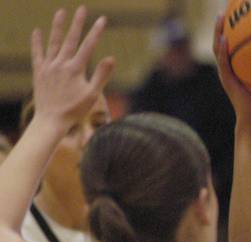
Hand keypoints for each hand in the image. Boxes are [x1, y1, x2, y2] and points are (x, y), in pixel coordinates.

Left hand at [31, 7, 113, 129]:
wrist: (51, 120)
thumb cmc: (75, 110)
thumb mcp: (92, 95)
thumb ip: (101, 75)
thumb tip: (112, 58)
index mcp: (76, 69)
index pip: (88, 46)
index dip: (96, 32)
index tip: (102, 19)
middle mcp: (61, 64)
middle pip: (71, 39)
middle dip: (77, 23)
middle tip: (82, 9)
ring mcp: (49, 66)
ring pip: (54, 42)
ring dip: (58, 26)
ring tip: (61, 12)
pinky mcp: (39, 71)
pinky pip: (37, 53)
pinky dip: (37, 42)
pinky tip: (37, 31)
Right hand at [214, 14, 250, 127]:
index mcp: (235, 68)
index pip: (230, 45)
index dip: (231, 29)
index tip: (235, 14)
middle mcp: (228, 69)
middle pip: (221, 41)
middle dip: (221, 25)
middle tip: (224, 9)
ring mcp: (226, 75)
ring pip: (217, 49)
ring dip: (217, 32)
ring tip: (220, 17)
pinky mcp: (227, 81)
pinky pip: (223, 63)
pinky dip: (223, 51)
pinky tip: (225, 39)